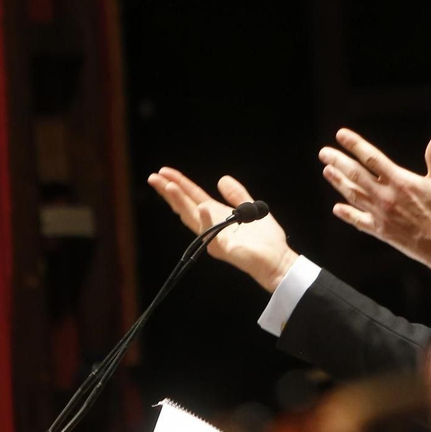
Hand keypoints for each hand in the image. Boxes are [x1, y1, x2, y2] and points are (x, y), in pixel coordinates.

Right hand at [146, 167, 298, 291]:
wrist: (277, 260)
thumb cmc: (265, 239)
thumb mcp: (250, 208)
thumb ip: (237, 195)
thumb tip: (222, 178)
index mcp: (216, 214)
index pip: (193, 196)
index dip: (180, 183)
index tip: (164, 172)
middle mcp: (211, 225)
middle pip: (185, 205)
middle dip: (169, 191)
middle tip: (153, 177)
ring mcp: (214, 237)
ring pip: (192, 218)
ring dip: (180, 202)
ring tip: (168, 187)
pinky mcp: (223, 249)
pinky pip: (211, 234)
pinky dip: (206, 221)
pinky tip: (201, 207)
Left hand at [318, 127, 430, 278]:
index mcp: (401, 181)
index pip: (372, 158)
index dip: (355, 145)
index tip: (340, 135)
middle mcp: (386, 197)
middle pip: (356, 175)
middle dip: (338, 162)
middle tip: (324, 152)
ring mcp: (381, 215)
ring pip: (353, 195)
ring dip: (338, 182)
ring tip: (326, 171)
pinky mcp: (381, 231)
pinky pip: (359, 221)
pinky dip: (347, 214)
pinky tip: (337, 208)